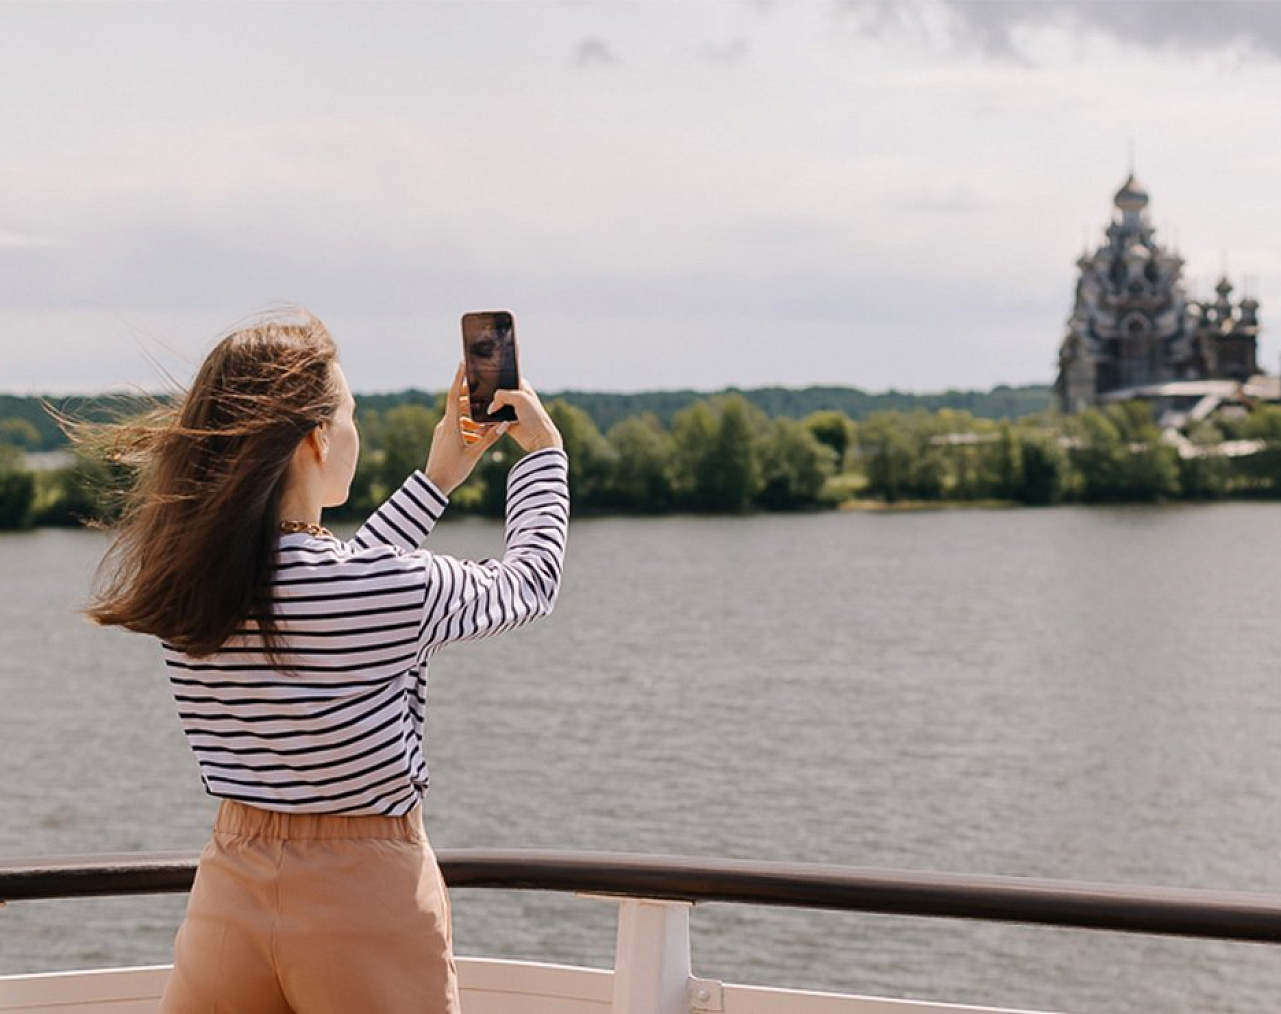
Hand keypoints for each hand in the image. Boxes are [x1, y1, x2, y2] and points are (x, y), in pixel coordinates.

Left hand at [424, 365, 507, 494]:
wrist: (434, 485)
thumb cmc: (453, 470)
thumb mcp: (475, 454)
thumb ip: (489, 438)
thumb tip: (503, 424)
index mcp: (450, 426)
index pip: (454, 396)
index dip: (458, 379)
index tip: (462, 365)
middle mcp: (444, 425)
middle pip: (457, 404)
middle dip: (470, 398)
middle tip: (483, 390)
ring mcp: (442, 432)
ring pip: (457, 416)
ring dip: (470, 415)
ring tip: (485, 418)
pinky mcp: (442, 439)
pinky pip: (455, 426)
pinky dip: (466, 426)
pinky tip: (477, 433)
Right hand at [488, 380, 562, 452]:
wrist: (539, 439)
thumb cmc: (535, 416)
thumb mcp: (520, 398)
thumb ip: (503, 395)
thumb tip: (491, 407)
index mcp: (523, 388)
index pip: (507, 379)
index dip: (498, 381)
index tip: (487, 383)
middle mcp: (517, 398)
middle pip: (498, 395)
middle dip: (490, 398)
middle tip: (481, 401)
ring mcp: (512, 411)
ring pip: (495, 408)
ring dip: (489, 412)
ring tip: (480, 414)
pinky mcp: (507, 423)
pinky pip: (494, 421)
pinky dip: (488, 423)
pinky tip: (483, 425)